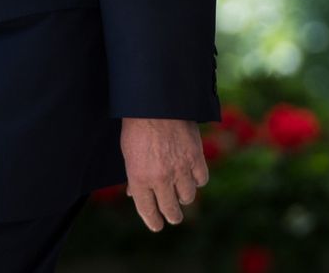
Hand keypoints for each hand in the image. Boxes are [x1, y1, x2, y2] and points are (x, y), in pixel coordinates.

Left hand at [120, 117, 208, 231]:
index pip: (148, 211)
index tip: (157, 225)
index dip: (153, 222)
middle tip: (172, 215)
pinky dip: (197, 179)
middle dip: (171, 216)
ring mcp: (180, 170)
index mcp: (139, 178)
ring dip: (184, 196)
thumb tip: (134, 194)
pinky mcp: (196, 159)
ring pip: (188, 198)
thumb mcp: (127, 153)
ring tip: (179, 189)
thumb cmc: (136, 126)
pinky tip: (191, 174)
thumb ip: (134, 176)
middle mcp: (160, 179)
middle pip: (171, 211)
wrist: (156, 103)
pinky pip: (201, 180)